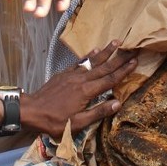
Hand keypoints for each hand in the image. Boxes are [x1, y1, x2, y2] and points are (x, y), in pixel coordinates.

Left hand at [19, 41, 137, 138]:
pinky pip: (80, 62)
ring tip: (116, 42)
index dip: (124, 70)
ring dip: (106, 51)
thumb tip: (118, 103)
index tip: (135, 61)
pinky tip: (95, 50)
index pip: (110, 79)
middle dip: (119, 58)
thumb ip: (98, 112)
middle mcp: (82, 79)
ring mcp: (72, 74)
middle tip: (132, 48)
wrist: (31, 110)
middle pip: (104, 67)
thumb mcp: (77, 123)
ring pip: (93, 61)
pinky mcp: (64, 73)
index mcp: (87, 91)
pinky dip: (89, 55)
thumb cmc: (54, 121)